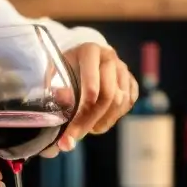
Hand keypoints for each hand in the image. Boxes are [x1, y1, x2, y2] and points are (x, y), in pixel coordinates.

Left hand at [40, 43, 137, 157]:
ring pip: (121, 101)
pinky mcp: (131, 82)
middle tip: (76, 135)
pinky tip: (99, 124)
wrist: (83, 59)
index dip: (90, 89)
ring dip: (103, 121)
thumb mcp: (56, 72)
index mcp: (89, 51)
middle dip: (92, 117)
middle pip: (109, 93)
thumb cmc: (66, 67)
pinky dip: (114, 118)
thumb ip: (55, 85)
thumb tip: (61, 98)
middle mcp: (110, 58)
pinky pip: (128, 104)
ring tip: (87, 130)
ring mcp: (123, 70)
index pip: (93, 71)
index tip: (83, 107)